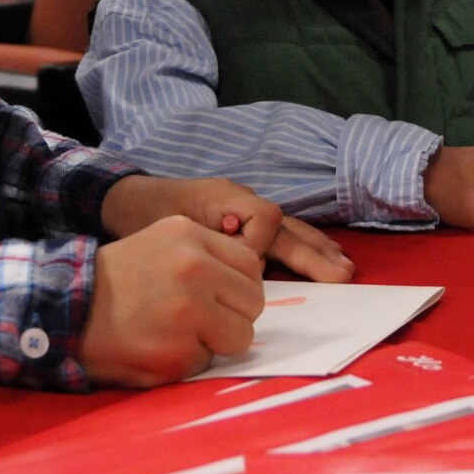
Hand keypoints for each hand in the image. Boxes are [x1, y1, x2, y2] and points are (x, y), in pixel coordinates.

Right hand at [76, 215, 263, 386]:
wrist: (68, 311)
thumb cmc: (118, 279)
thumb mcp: (163, 240)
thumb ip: (207, 253)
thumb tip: (247, 281)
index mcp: (191, 237)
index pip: (251, 265)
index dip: (240, 285)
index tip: (223, 296)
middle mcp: (194, 270)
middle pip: (253, 302)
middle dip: (234, 315)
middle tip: (205, 320)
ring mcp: (188, 313)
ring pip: (240, 336)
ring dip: (217, 341)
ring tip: (183, 334)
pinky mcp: (178, 354)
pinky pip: (208, 361)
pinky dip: (189, 360)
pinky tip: (161, 348)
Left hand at [100, 174, 354, 281]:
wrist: (129, 200)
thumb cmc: (148, 216)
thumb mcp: (175, 230)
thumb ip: (212, 245)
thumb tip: (249, 265)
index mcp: (228, 199)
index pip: (265, 221)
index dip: (260, 249)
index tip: (248, 270)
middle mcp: (243, 201)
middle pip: (288, 227)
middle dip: (314, 252)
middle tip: (342, 275)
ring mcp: (246, 209)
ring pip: (290, 228)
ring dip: (317, 249)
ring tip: (344, 267)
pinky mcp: (242, 222)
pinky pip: (280, 233)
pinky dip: (303, 244)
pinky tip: (323, 256)